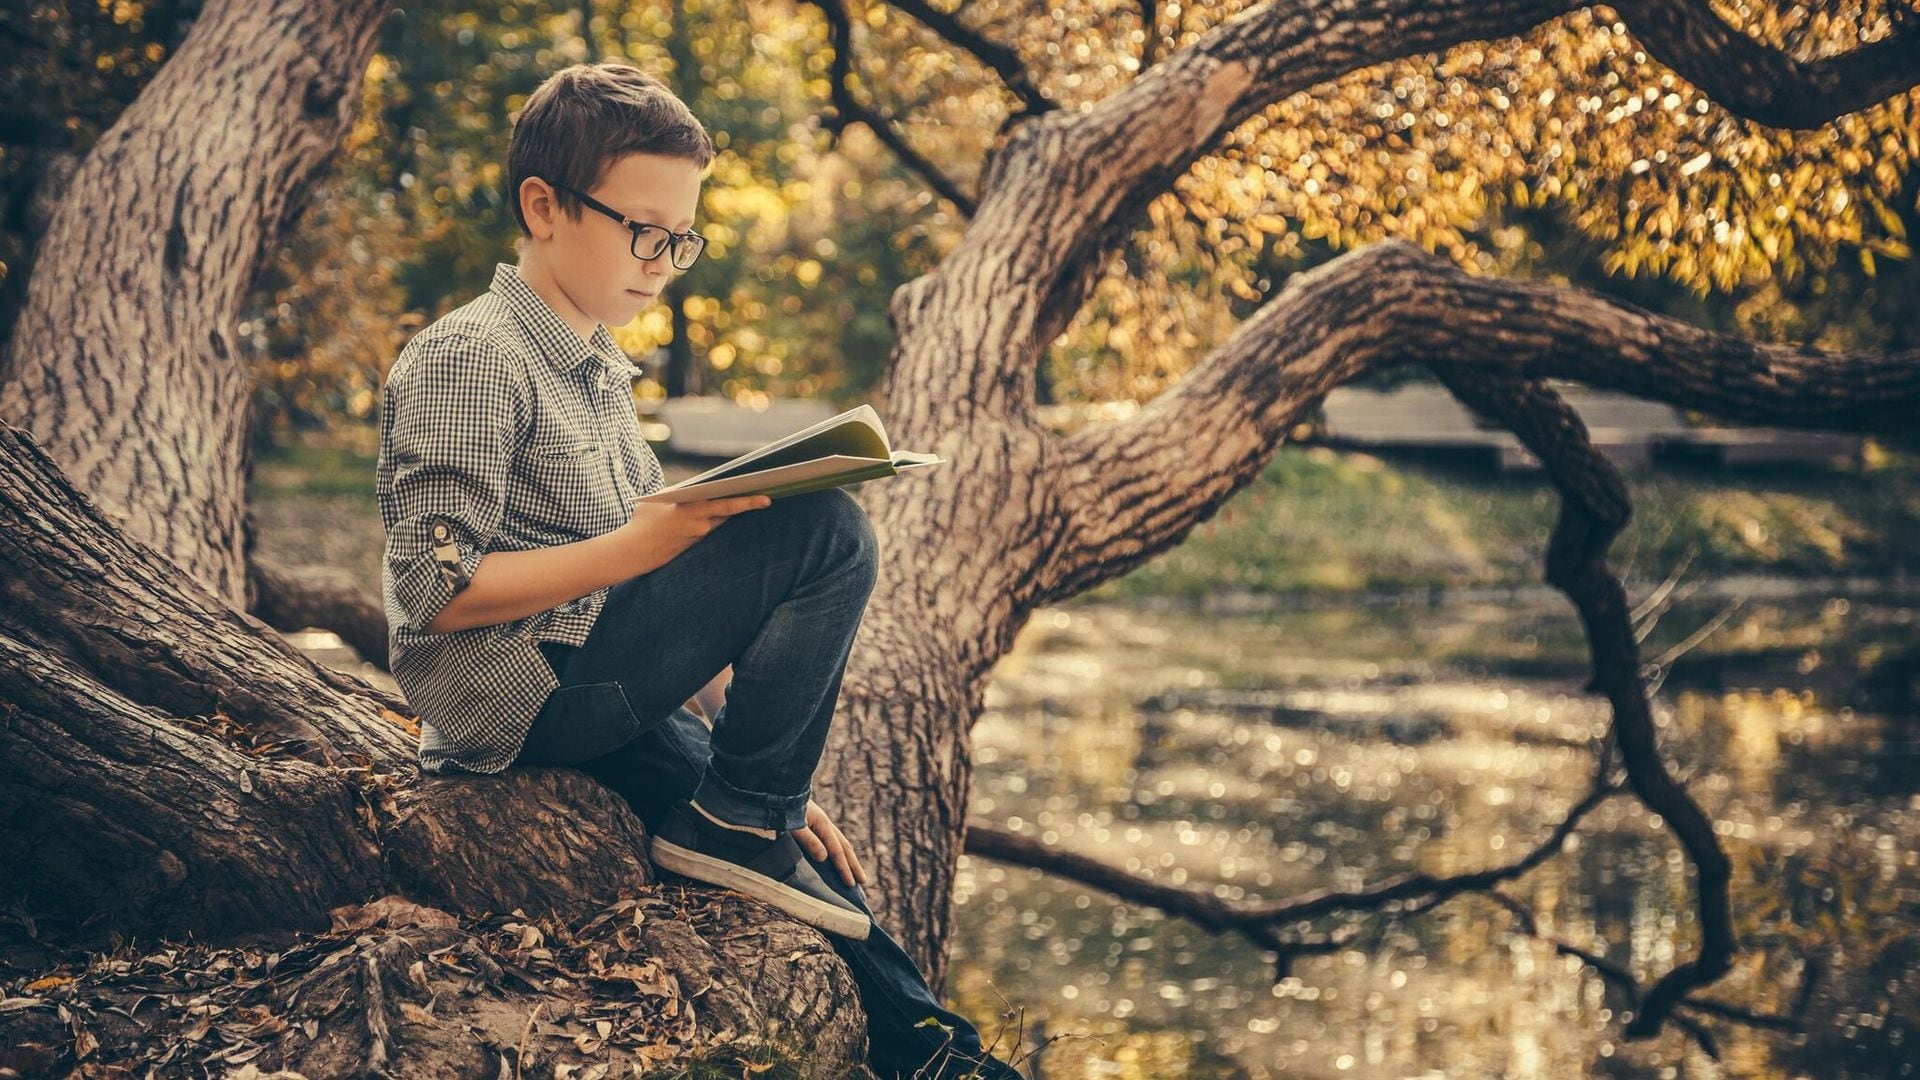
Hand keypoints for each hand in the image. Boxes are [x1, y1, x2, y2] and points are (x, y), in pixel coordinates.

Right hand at [619, 494, 770, 571]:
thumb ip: (680, 493)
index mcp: (694, 507)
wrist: (634, 551)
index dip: (747, 501)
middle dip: (746, 504)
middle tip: (766, 499)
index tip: (765, 498)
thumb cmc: (642, 521)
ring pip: (718, 521)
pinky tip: (711, 516)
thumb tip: (693, 489)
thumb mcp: (660, 499)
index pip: (727, 503)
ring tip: (738, 500)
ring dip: (725, 512)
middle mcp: (700, 522)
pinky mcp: (694, 545)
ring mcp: (698, 535)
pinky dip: (711, 522)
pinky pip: (708, 530)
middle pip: (728, 512)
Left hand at [792, 798, 867, 887]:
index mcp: (823, 824)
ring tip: (855, 872)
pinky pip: (831, 841)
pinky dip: (838, 852)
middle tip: (864, 882)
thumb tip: (824, 857)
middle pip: (844, 847)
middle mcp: (825, 823)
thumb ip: (808, 841)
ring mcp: (821, 823)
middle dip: (854, 865)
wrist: (776, 791)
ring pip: (840, 843)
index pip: (837, 851)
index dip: (844, 868)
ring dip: (849, 859)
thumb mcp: (794, 826)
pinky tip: (836, 858)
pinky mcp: (814, 824)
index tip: (851, 884)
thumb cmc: (783, 809)